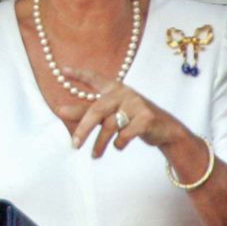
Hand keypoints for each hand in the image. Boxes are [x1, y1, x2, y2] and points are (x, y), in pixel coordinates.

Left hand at [60, 67, 188, 156]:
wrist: (166, 130)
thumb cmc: (132, 119)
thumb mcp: (110, 114)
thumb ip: (86, 112)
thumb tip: (60, 111)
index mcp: (114, 89)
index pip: (95, 78)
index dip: (79, 75)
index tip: (63, 70)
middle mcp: (124, 93)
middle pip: (97, 109)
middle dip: (84, 129)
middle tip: (74, 145)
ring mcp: (136, 104)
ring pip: (110, 125)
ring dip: (100, 143)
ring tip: (94, 155)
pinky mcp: (146, 117)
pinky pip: (125, 134)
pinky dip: (119, 143)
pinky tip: (118, 146)